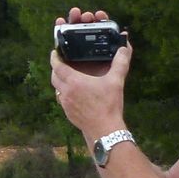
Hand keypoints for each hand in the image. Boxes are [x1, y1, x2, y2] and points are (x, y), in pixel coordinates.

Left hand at [50, 7, 130, 137]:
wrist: (104, 130)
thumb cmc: (108, 105)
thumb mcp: (116, 81)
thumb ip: (120, 62)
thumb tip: (124, 47)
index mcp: (74, 81)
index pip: (57, 66)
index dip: (54, 57)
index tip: (55, 52)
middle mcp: (66, 92)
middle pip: (54, 77)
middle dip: (55, 69)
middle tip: (61, 63)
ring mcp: (66, 104)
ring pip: (56, 89)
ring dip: (59, 82)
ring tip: (67, 77)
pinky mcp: (68, 113)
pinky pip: (62, 100)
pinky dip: (64, 93)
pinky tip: (73, 94)